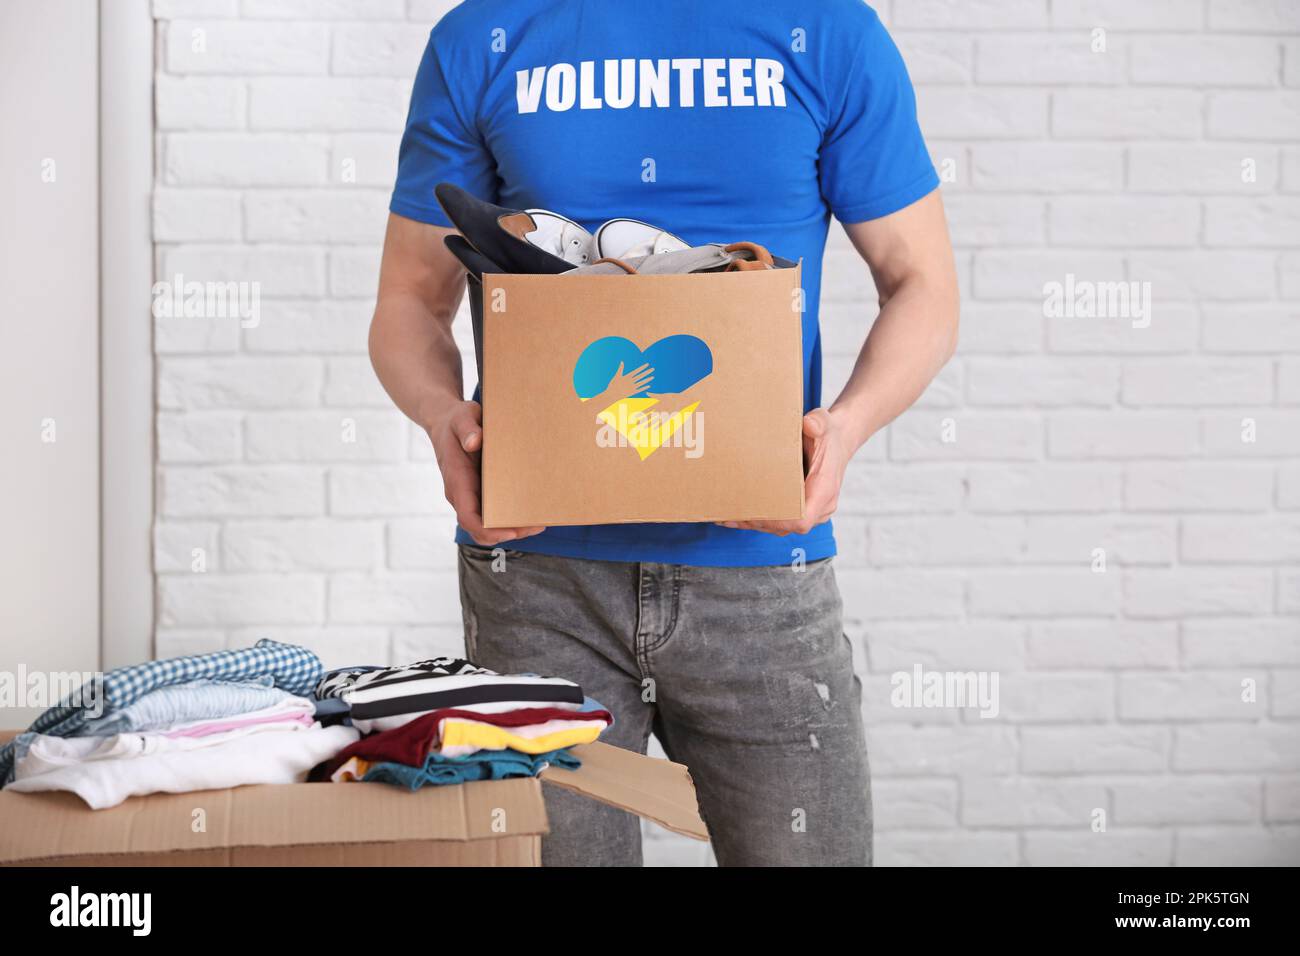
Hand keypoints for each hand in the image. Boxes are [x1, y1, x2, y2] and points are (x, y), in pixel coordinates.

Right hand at [427, 399, 544, 545]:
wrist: (445, 420)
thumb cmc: (455, 420)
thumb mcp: (462, 417)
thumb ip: (467, 428)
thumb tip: (474, 442)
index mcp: (456, 480)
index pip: (468, 516)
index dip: (488, 530)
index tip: (511, 531)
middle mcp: (461, 494)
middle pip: (481, 528)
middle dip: (507, 533)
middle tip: (536, 526)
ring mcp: (469, 495)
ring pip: (487, 524)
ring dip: (512, 528)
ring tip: (538, 523)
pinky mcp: (478, 491)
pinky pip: (492, 512)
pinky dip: (509, 517)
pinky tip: (530, 511)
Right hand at [593, 362, 653, 406]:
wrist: (612, 395)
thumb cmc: (613, 385)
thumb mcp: (617, 376)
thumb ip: (620, 369)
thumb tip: (622, 361)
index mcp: (627, 376)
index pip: (637, 371)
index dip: (642, 368)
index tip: (647, 364)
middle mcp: (631, 381)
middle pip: (641, 376)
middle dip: (647, 372)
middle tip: (653, 369)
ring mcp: (632, 387)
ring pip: (641, 382)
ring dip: (647, 379)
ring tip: (653, 377)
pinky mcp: (632, 392)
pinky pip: (640, 389)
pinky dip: (644, 387)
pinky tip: (649, 386)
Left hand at [720, 407, 850, 535]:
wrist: (838, 441)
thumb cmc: (828, 433)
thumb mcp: (824, 422)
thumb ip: (818, 423)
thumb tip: (808, 424)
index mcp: (825, 489)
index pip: (803, 520)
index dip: (778, 521)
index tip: (756, 513)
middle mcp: (821, 506)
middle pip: (788, 526)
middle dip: (759, 522)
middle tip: (732, 513)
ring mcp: (814, 511)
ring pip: (783, 527)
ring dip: (756, 523)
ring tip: (728, 515)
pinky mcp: (804, 509)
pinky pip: (782, 522)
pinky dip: (760, 520)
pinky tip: (736, 516)